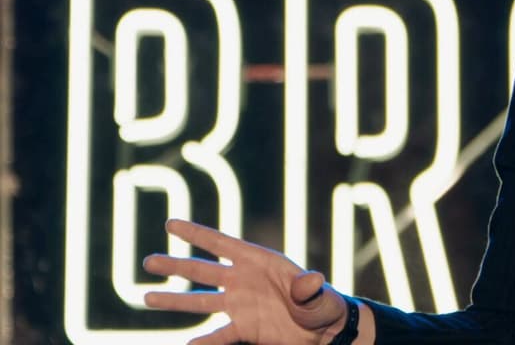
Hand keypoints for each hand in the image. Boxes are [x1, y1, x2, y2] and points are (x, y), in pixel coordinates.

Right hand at [143, 218, 349, 344]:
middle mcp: (244, 280)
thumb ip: (308, 289)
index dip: (197, 234)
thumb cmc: (323, 305)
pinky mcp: (243, 329)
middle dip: (175, 266)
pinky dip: (203, 342)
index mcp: (259, 262)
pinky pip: (218, 336)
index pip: (222, 244)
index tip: (170, 224)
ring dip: (174, 301)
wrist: (324, 332)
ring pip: (200, 302)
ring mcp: (240, 305)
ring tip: (146, 297)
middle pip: (203, 271)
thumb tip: (311, 281)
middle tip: (148, 261)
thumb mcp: (317, 295)